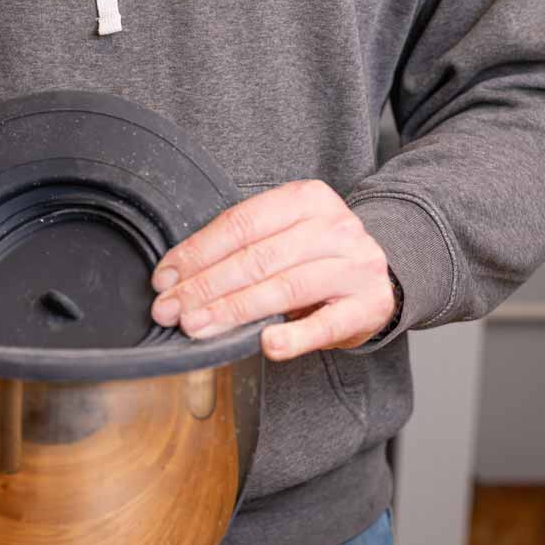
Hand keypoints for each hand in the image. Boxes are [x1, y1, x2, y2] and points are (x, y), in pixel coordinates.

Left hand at [149, 180, 395, 360]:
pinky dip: (294, 336)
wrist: (381, 276)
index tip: (164, 279)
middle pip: (257, 257)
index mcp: (306, 199)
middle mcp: (334, 226)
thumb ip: (240, 248)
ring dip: (234, 310)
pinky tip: (266, 345)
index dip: (197, 253)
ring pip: (284, 287)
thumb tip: (176, 278)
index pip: (240, 224)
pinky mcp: (369, 305)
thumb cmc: (316, 258)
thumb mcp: (283, 236)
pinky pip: (326, 324)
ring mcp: (355, 266)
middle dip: (205, 286)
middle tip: (171, 310)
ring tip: (198, 327)